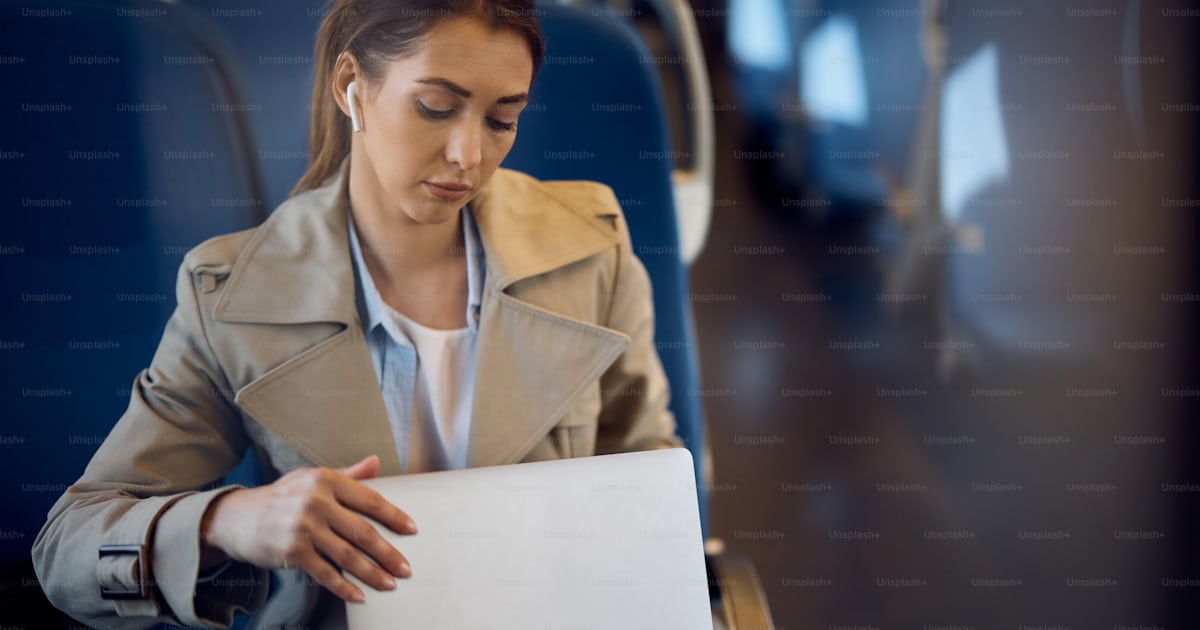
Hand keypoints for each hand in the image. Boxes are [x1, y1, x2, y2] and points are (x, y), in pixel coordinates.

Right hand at [200, 455, 416, 602]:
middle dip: (389, 553)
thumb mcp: (312, 478)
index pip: (370, 499)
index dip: (394, 516)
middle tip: (406, 567)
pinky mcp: (292, 551)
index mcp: (327, 480)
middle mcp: (316, 502)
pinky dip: (344, 586)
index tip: (412, 530)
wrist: (236, 517)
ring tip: (390, 583)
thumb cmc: (281, 497)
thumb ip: (347, 474)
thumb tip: (376, 462)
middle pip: (363, 532)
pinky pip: (325, 573)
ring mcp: (304, 528)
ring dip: (372, 573)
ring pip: (347, 556)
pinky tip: (359, 595)